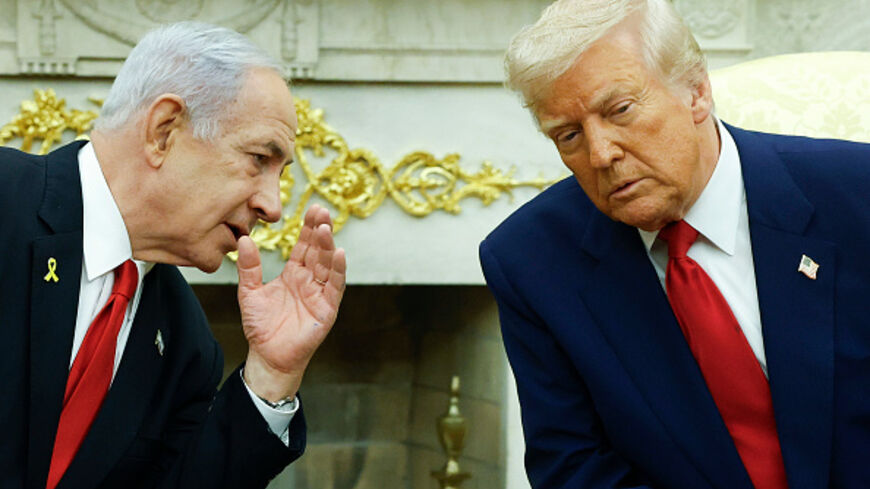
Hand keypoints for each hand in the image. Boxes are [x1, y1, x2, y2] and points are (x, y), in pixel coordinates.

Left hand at [236, 204, 345, 400]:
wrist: (267, 355)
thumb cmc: (261, 326)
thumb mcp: (249, 292)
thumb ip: (249, 267)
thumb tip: (244, 240)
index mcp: (294, 274)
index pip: (304, 246)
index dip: (308, 228)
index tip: (312, 208)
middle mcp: (310, 280)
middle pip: (318, 251)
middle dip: (320, 230)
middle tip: (321, 210)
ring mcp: (320, 293)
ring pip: (328, 265)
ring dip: (328, 246)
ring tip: (325, 228)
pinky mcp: (327, 308)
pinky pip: (336, 286)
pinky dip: (339, 270)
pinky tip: (339, 253)